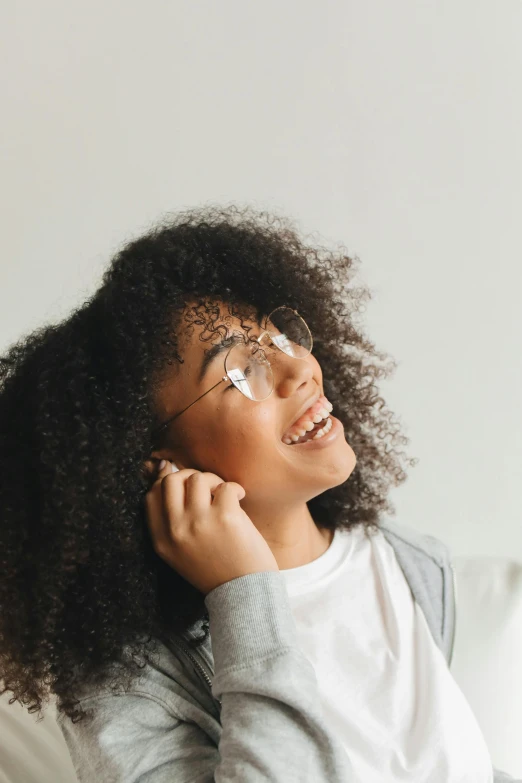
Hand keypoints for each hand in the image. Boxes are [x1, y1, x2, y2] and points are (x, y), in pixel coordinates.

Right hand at [143, 460, 278, 594]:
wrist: (244, 593)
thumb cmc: (216, 570)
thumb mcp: (181, 554)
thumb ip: (172, 524)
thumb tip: (168, 476)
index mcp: (162, 541)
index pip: (151, 496)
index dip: (166, 483)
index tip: (185, 487)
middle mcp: (177, 530)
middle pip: (171, 481)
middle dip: (189, 476)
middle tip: (207, 489)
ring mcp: (199, 522)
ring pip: (197, 478)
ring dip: (213, 481)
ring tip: (224, 495)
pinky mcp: (225, 517)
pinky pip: (225, 486)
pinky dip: (235, 489)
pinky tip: (240, 500)